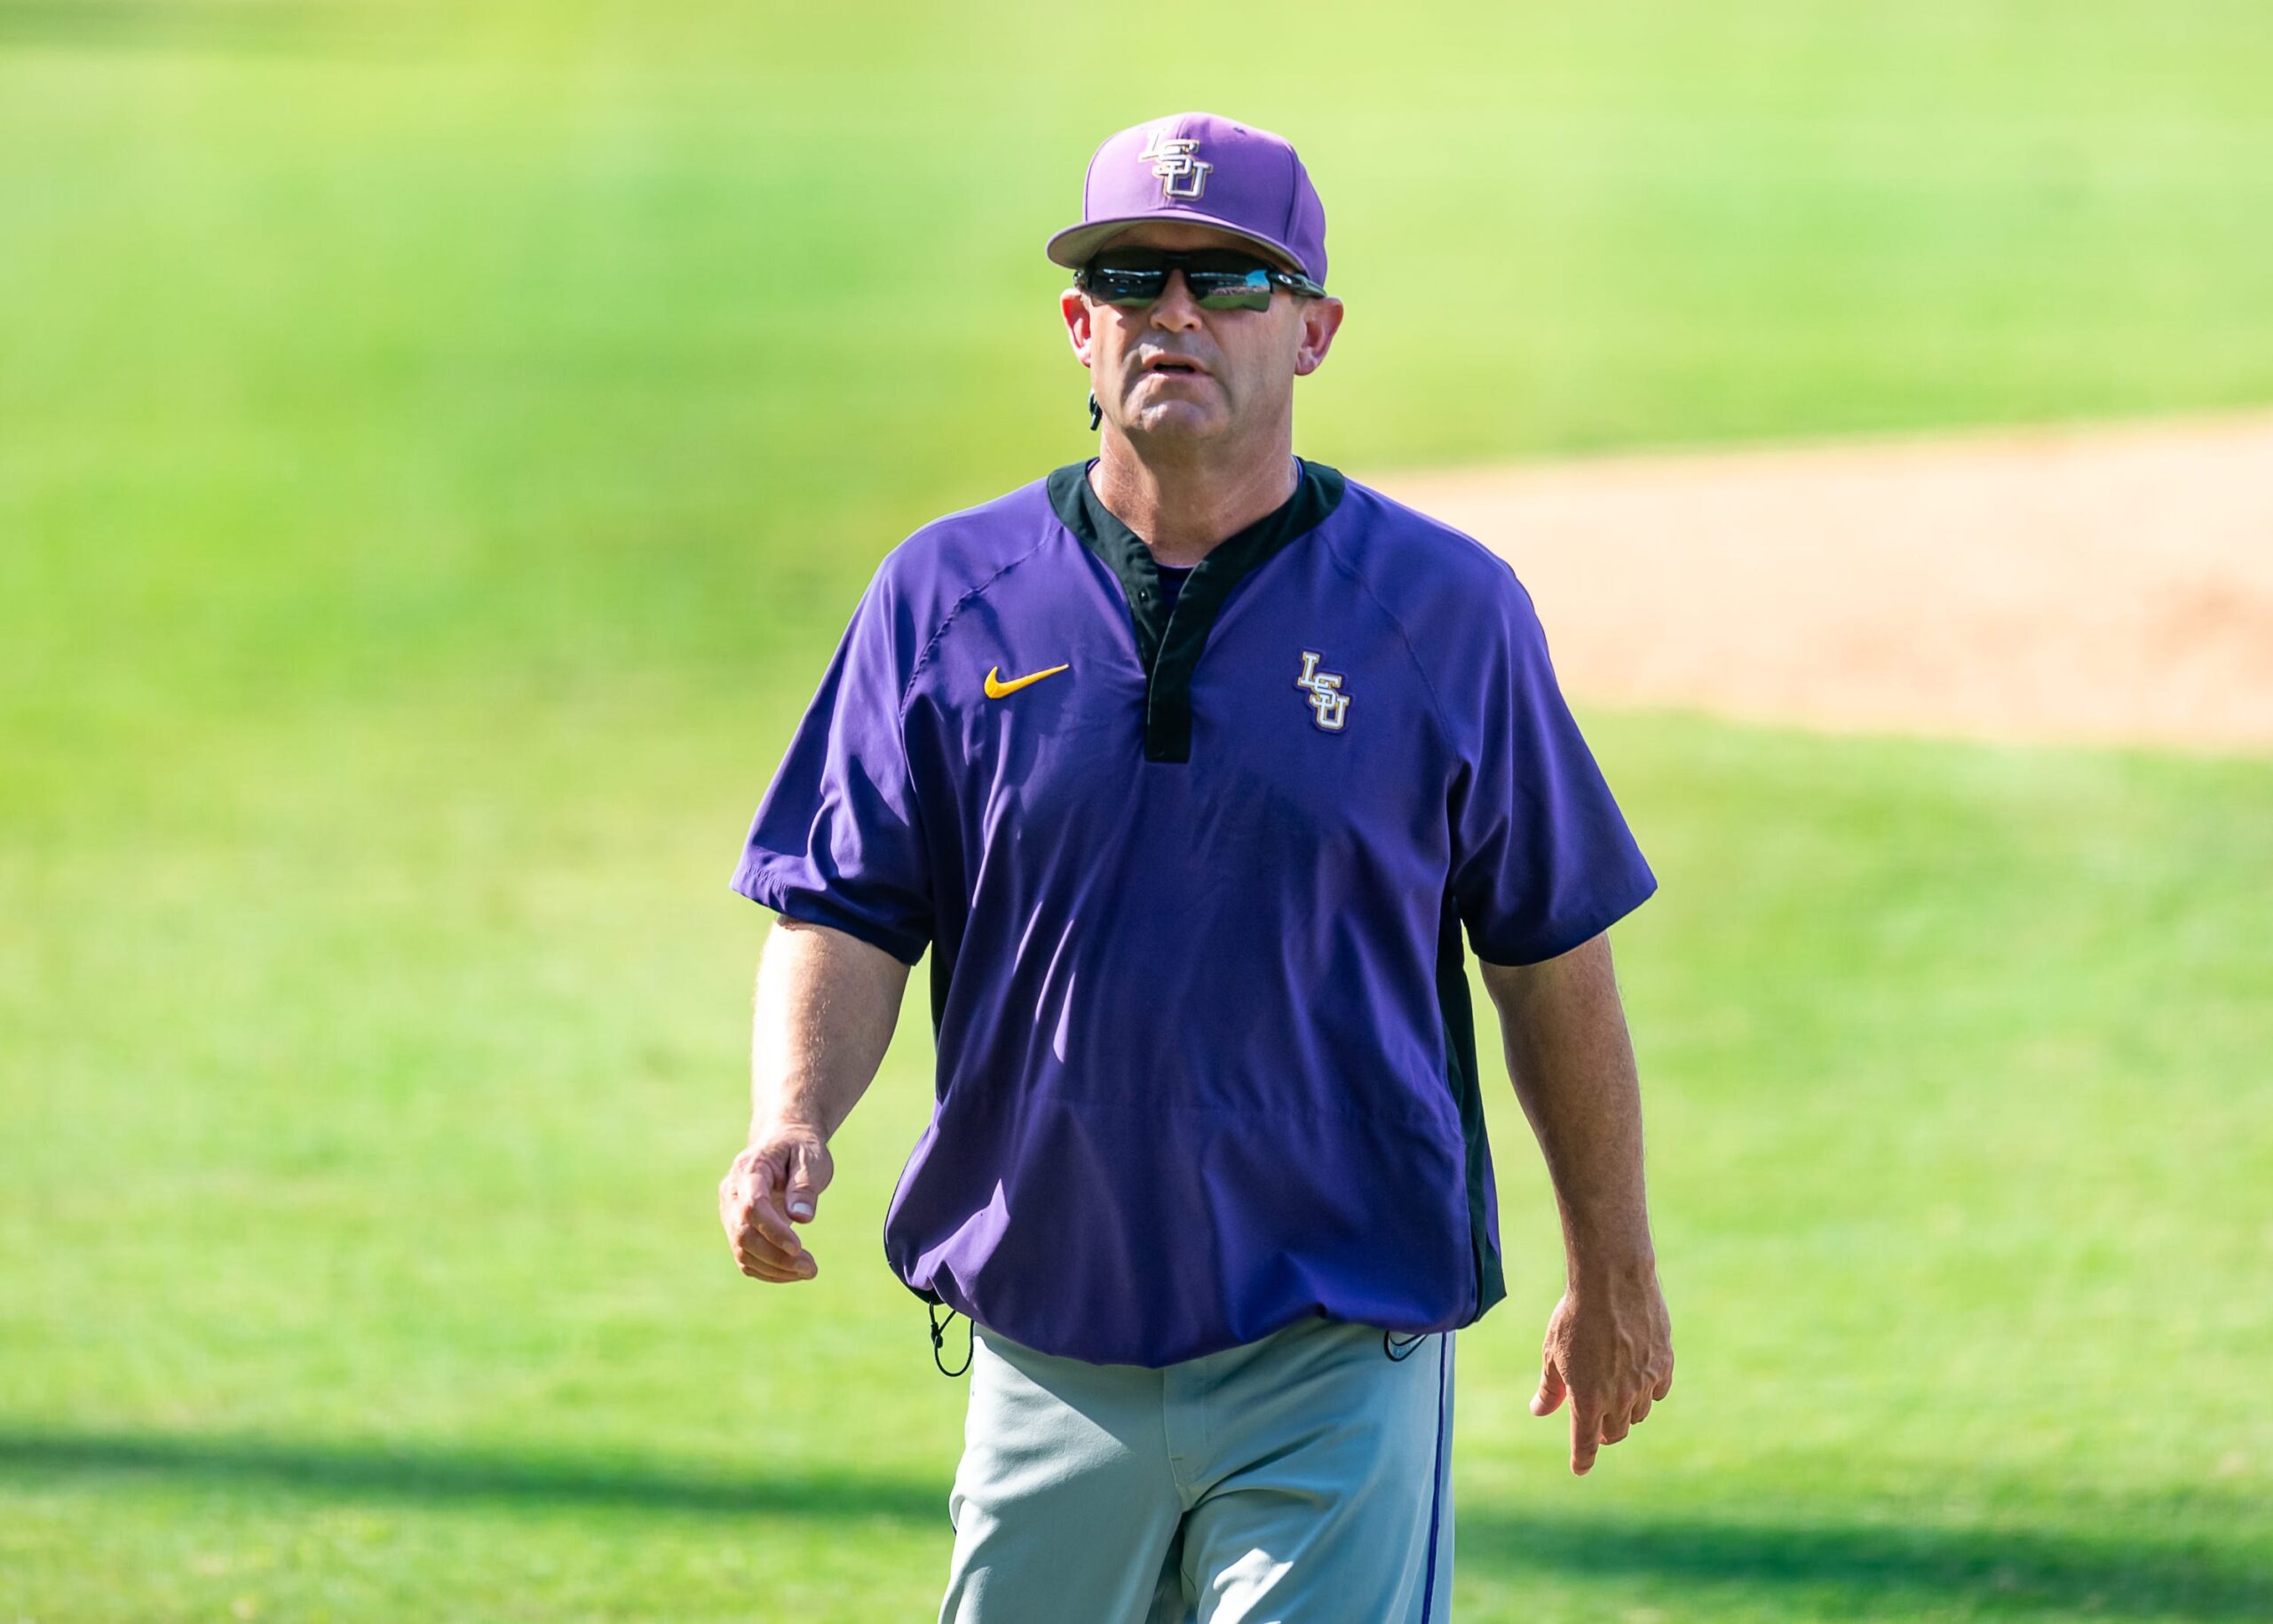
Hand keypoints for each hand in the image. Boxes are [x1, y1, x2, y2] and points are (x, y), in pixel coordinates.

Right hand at [718, 1122, 833, 1282]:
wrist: (784, 1144)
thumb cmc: (800, 1149)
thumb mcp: (811, 1158)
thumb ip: (805, 1186)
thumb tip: (801, 1217)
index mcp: (749, 1169)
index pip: (752, 1206)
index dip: (772, 1231)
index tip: (798, 1248)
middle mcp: (732, 1192)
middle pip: (744, 1233)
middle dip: (777, 1256)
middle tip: (811, 1268)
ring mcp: (729, 1212)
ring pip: (742, 1250)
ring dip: (775, 1268)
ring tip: (809, 1270)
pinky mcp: (735, 1228)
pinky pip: (745, 1258)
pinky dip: (768, 1271)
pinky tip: (794, 1272)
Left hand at [1529, 1264, 1673, 1474]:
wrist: (1612, 1280)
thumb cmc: (1574, 1315)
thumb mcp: (1552, 1352)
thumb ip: (1550, 1387)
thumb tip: (1539, 1410)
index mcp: (1588, 1399)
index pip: (1586, 1444)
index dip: (1582, 1459)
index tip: (1579, 1467)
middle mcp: (1619, 1398)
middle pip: (1615, 1432)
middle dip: (1604, 1433)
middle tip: (1596, 1425)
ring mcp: (1645, 1382)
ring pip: (1638, 1413)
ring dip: (1625, 1412)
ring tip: (1615, 1396)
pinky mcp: (1663, 1364)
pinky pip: (1657, 1391)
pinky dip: (1647, 1391)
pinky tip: (1638, 1378)